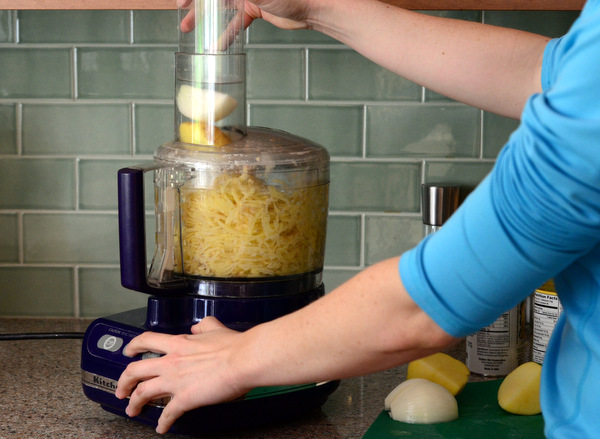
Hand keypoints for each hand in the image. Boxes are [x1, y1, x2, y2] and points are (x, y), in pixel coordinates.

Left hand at [115, 317, 249, 433]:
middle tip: (121, 389)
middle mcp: (171, 361)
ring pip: (142, 392)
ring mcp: (175, 381)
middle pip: (134, 370)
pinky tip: (161, 428)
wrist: (243, 360)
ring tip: (132, 410)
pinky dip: (162, 423)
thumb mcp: (215, 328)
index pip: (146, 341)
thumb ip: (204, 326)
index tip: (128, 352)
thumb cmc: (234, 345)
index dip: (133, 347)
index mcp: (179, 343)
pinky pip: (167, 414)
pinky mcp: (185, 399)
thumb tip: (199, 326)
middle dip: (123, 381)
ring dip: (134, 403)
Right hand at [177, 0, 315, 32]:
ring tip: (189, 28)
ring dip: (206, 18)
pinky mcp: (255, 8)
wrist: (313, 7)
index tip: (182, 0)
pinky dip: (226, 32)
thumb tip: (214, 0)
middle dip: (197, 3)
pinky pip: (236, 20)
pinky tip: (217, 44)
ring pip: (221, 5)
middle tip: (181, 11)